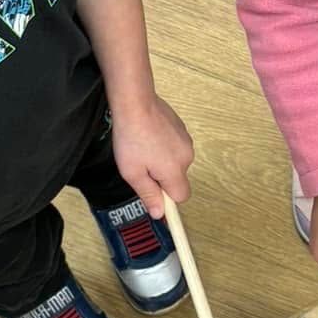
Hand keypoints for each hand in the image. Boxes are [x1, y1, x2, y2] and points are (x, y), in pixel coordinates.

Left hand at [110, 94, 193, 217]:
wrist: (135, 103)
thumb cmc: (131, 137)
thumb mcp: (132, 173)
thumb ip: (148, 194)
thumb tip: (159, 213)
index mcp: (174, 171)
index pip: (181, 197)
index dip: (167, 200)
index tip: (156, 200)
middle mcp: (186, 157)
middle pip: (177, 179)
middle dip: (161, 178)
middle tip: (140, 167)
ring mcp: (186, 141)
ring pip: (176, 162)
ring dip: (162, 161)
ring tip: (143, 149)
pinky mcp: (182, 129)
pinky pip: (175, 147)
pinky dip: (164, 146)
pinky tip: (149, 137)